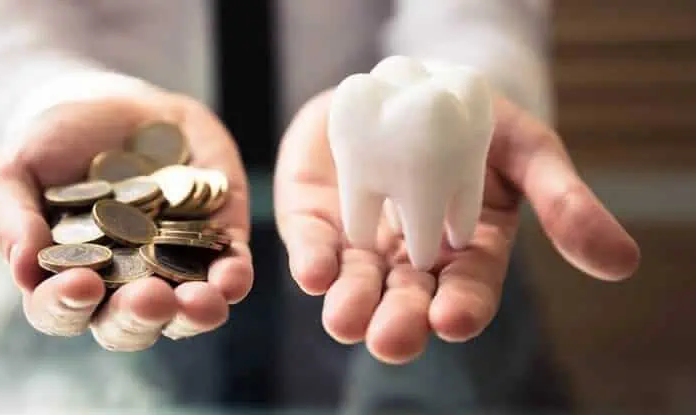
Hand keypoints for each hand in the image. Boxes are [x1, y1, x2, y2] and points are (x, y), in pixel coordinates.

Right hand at [0, 87, 252, 350]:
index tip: (80, 285)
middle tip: (149, 299)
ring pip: (186, 313)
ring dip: (194, 314)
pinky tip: (233, 276)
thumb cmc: (56, 144)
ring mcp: (173, 269)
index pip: (61, 311)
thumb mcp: (17, 168)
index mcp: (68, 279)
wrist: (119, 108)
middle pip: (129, 325)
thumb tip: (23, 268)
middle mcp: (122, 287)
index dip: (67, 307)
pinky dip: (233, 279)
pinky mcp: (217, 245)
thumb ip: (11, 216)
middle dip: (140, 317)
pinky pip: (230, 274)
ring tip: (200, 302)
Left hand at [274, 92, 639, 363]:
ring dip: (352, 305)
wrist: (407, 83)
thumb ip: (563, 201)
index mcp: (467, 251)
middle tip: (392, 340)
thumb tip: (621, 262)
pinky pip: (314, 246)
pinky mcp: (320, 219)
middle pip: (409, 301)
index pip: (468, 290)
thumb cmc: (474, 122)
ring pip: (359, 284)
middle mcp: (413, 258)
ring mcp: (364, 241)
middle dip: (401, 322)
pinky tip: (315, 272)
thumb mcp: (527, 149)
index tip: (454, 319)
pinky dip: (314, 261)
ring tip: (346, 320)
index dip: (463, 307)